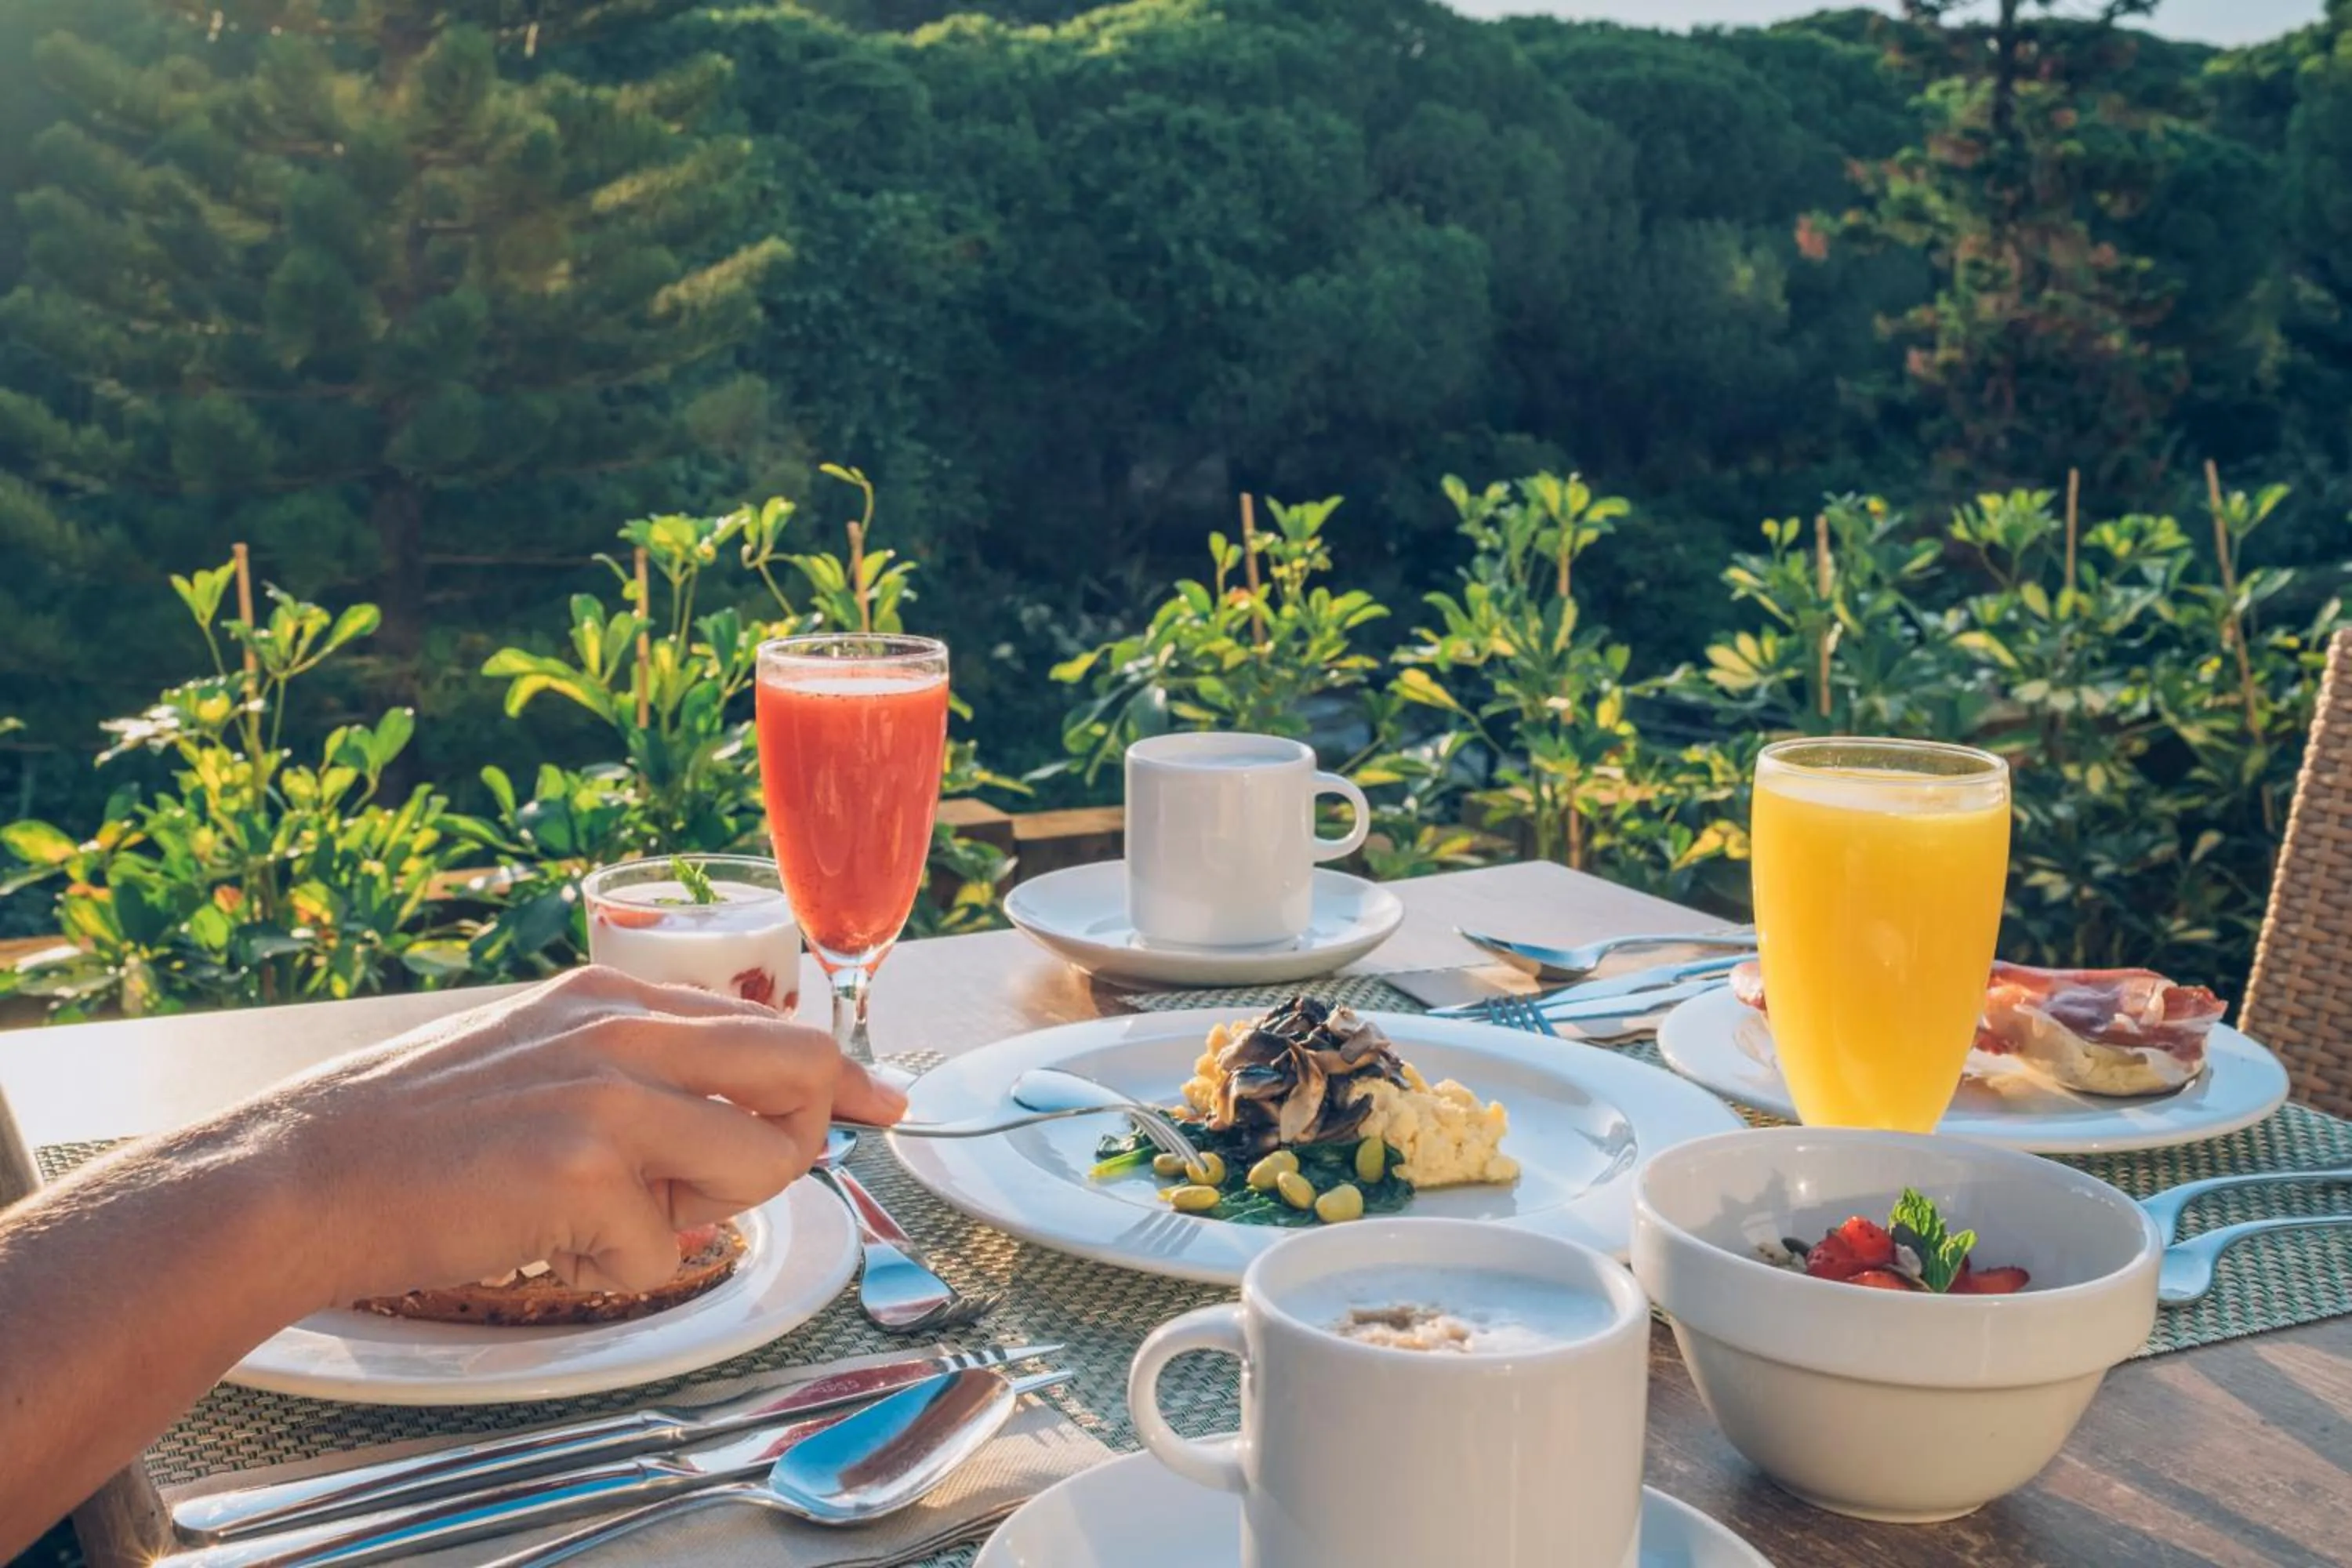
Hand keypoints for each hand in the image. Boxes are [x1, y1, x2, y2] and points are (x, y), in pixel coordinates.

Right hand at [251, 966, 905, 1305]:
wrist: (308, 1173)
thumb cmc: (419, 1127)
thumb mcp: (543, 1052)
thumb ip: (643, 1069)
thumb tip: (737, 1119)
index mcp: (618, 997)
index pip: (775, 1021)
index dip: (840, 1073)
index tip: (883, 1101)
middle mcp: (626, 1031)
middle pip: (804, 1068)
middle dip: (806, 1137)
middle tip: (743, 1182)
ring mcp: (611, 1099)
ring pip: (760, 1168)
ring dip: (705, 1217)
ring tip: (611, 1215)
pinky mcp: (586, 1174)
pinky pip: (666, 1255)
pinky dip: (617, 1272)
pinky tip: (549, 1244)